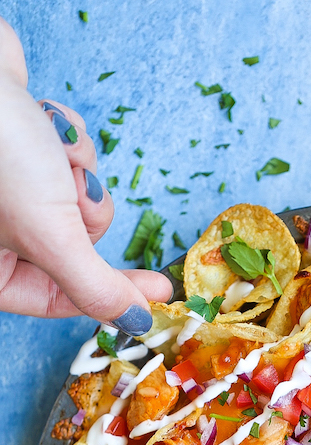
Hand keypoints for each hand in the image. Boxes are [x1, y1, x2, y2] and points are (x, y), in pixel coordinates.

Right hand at [0, 18, 170, 333]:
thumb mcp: (50, 236)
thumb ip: (94, 288)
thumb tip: (135, 323)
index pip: (59, 302)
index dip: (112, 295)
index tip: (160, 288)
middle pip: (74, 249)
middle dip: (83, 213)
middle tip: (75, 192)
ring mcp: (7, 189)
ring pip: (77, 201)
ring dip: (77, 172)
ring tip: (48, 149)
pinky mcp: (20, 147)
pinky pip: (69, 160)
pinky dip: (67, 141)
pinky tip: (43, 121)